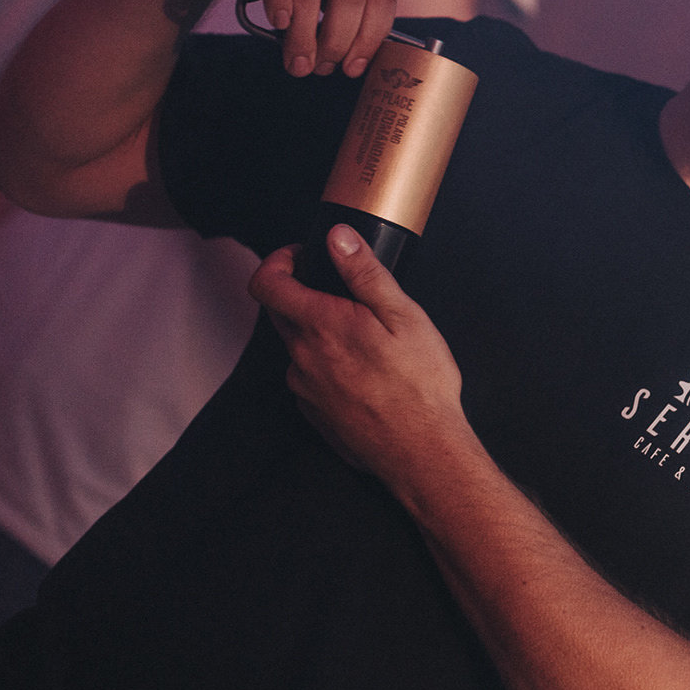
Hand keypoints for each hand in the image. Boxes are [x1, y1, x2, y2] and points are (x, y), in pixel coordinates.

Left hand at [249, 226, 471, 480]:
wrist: (422, 452)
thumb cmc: (419, 386)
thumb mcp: (404, 317)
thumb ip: (365, 274)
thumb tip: (338, 238)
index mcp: (322, 326)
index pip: (267, 284)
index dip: (278, 262)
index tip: (302, 257)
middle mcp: (302, 357)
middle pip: (280, 312)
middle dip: (303, 293)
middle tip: (344, 294)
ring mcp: (304, 389)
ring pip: (298, 347)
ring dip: (320, 334)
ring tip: (366, 341)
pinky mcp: (313, 413)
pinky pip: (309, 378)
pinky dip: (327, 366)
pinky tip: (364, 375)